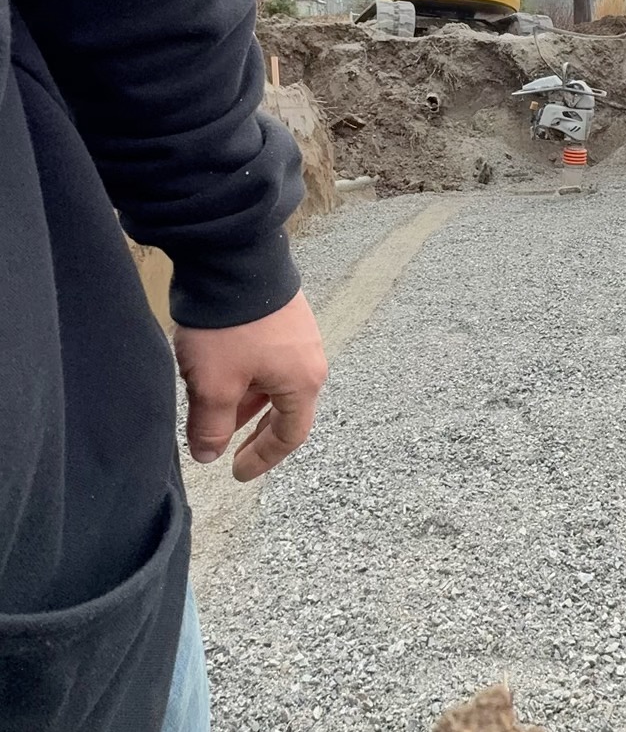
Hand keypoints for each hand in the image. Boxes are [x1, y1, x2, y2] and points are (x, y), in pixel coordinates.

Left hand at [174, 291, 327, 482]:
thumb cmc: (230, 329)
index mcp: (302, 383)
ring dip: (245, 401)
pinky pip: (268, 356)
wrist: (232, 259)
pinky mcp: (281, 312)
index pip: (290, 435)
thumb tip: (209, 454)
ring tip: (214, 408)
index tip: (236, 472)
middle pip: (284, 408)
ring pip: (272, 381)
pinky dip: (245, 374)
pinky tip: (218, 370)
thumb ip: (212, 426)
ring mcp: (298, 332)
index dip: (262, 458)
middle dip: (253, 429)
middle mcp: (309, 358)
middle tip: (226, 445)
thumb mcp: (214, 386)